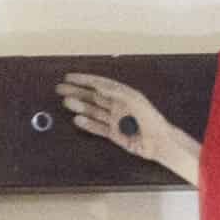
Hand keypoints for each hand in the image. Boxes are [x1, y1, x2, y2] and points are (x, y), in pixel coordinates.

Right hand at [57, 73, 197, 182]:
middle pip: (92, 96)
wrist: (159, 142)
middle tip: (60, 89)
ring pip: (93, 111)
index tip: (70, 77)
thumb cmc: (151, 119)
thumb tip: (99, 86)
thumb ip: (115, 92)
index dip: (84, 79)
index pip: (99, 84)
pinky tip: (77, 120)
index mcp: (123, 94)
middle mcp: (117, 105)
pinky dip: (87, 124)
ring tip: (67, 102)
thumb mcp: (134, 100)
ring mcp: (115, 120)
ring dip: (80, 106)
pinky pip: (98, 128)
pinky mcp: (115, 134)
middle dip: (76, 91)